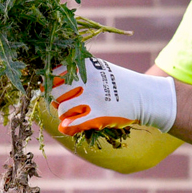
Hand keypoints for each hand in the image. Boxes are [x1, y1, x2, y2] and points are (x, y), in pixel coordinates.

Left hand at [51, 58, 176, 134]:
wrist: (145, 95)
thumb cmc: (118, 83)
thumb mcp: (98, 69)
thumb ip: (77, 73)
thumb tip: (47, 83)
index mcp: (86, 65)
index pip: (54, 73)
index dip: (52, 83)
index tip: (57, 89)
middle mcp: (88, 79)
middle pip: (55, 91)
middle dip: (57, 98)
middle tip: (66, 102)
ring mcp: (93, 97)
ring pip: (62, 108)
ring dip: (64, 113)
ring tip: (74, 114)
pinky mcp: (99, 114)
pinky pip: (73, 123)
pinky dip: (67, 127)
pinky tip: (68, 127)